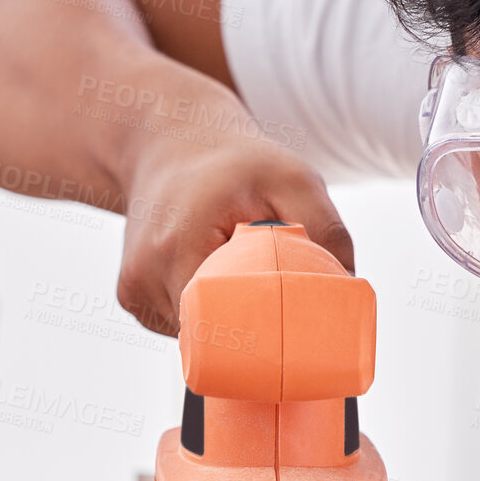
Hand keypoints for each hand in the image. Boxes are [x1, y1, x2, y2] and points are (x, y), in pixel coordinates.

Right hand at [115, 99, 354, 335]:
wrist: (171, 141)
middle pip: (210, 336)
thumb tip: (346, 292)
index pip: (221, 326)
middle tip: (283, 308)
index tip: (292, 336)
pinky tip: (214, 275)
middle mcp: (146, 274)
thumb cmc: (237, 162)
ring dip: (228, 318)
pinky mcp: (133, 296)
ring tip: (243, 275)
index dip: (260, 339)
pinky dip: (207, 310)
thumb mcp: (295, 180)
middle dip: (251, 329)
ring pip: (195, 335)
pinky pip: (181, 324)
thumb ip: (327, 233)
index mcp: (179, 246)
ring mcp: (134, 289)